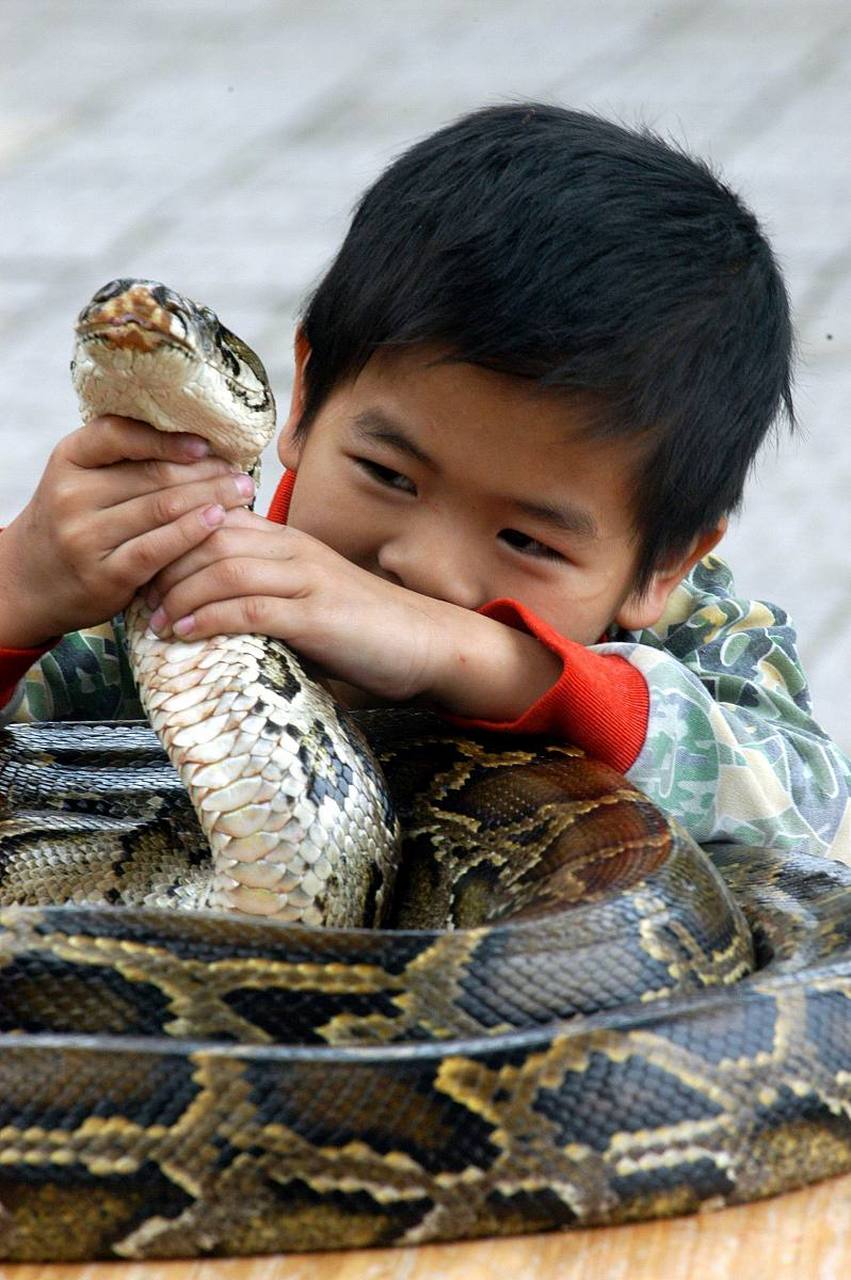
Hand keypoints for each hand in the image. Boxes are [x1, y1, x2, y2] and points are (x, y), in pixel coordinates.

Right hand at [0, 416, 255, 648]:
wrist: (31, 581)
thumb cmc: (75, 521)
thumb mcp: (82, 479)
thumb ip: (124, 461)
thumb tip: (201, 443)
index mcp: (69, 459)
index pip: (119, 434)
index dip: (167, 438)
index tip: (206, 444)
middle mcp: (71, 494)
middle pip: (153, 475)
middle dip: (207, 473)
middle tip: (242, 472)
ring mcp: (85, 536)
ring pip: (161, 509)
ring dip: (211, 499)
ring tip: (242, 493)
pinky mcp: (104, 575)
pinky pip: (158, 549)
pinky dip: (193, 533)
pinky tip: (218, 522)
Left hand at [147, 511, 561, 717]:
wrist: (427, 643)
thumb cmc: (365, 629)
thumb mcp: (308, 602)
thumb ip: (266, 597)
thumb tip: (210, 621)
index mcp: (291, 542)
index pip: (217, 522)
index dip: (173, 542)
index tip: (144, 574)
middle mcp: (295, 551)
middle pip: (211, 536)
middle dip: (165, 565)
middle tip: (136, 597)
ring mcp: (307, 580)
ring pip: (223, 568)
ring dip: (178, 595)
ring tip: (152, 621)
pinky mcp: (316, 616)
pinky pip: (249, 607)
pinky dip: (209, 619)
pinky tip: (184, 634)